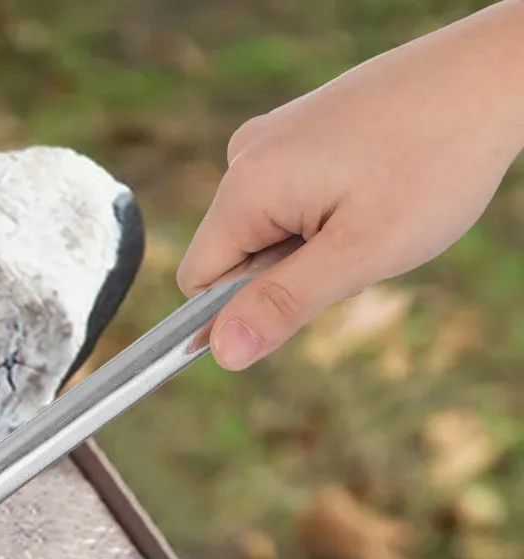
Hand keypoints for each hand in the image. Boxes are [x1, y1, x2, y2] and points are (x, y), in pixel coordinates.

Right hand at [178, 1, 523, 369]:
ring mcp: (276, 132)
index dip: (242, 308)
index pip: (198, 282)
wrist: (499, 71)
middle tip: (359, 244)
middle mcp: (246, 153)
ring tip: (376, 208)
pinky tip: (378, 183)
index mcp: (246, 187)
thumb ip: (283, 304)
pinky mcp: (304, 122)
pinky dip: (328, 204)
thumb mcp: (360, 253)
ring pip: (267, 225)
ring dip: (312, 238)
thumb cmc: (437, 160)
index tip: (307, 295)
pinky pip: (291, 191)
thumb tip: (220, 352)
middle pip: (234, 253)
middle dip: (287, 269)